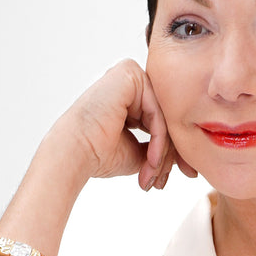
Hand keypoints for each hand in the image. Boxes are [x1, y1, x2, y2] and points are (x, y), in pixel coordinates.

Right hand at [38, 58, 197, 191]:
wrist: (74, 153)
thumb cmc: (97, 154)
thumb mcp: (138, 152)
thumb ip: (159, 146)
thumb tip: (180, 156)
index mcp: (129, 96)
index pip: (162, 121)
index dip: (170, 151)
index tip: (172, 177)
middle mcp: (130, 82)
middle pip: (165, 118)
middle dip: (170, 153)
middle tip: (168, 180)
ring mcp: (130, 75)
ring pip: (164, 118)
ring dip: (163, 151)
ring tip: (151, 173)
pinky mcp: (129, 75)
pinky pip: (158, 113)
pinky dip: (159, 140)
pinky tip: (150, 160)